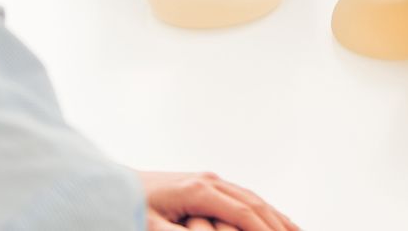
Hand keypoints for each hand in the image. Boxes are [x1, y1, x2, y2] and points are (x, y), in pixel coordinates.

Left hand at [140, 171, 297, 230]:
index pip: (243, 212)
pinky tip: (270, 217)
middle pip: (254, 202)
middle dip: (277, 223)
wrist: (112, 184)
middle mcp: (208, 181)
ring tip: (294, 230)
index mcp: (199, 190)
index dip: (264, 230)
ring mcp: (208, 181)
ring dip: (274, 215)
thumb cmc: (128, 205)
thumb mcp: (151, 226)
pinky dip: (261, 208)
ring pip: (251, 197)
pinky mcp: (205, 185)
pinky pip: (241, 197)